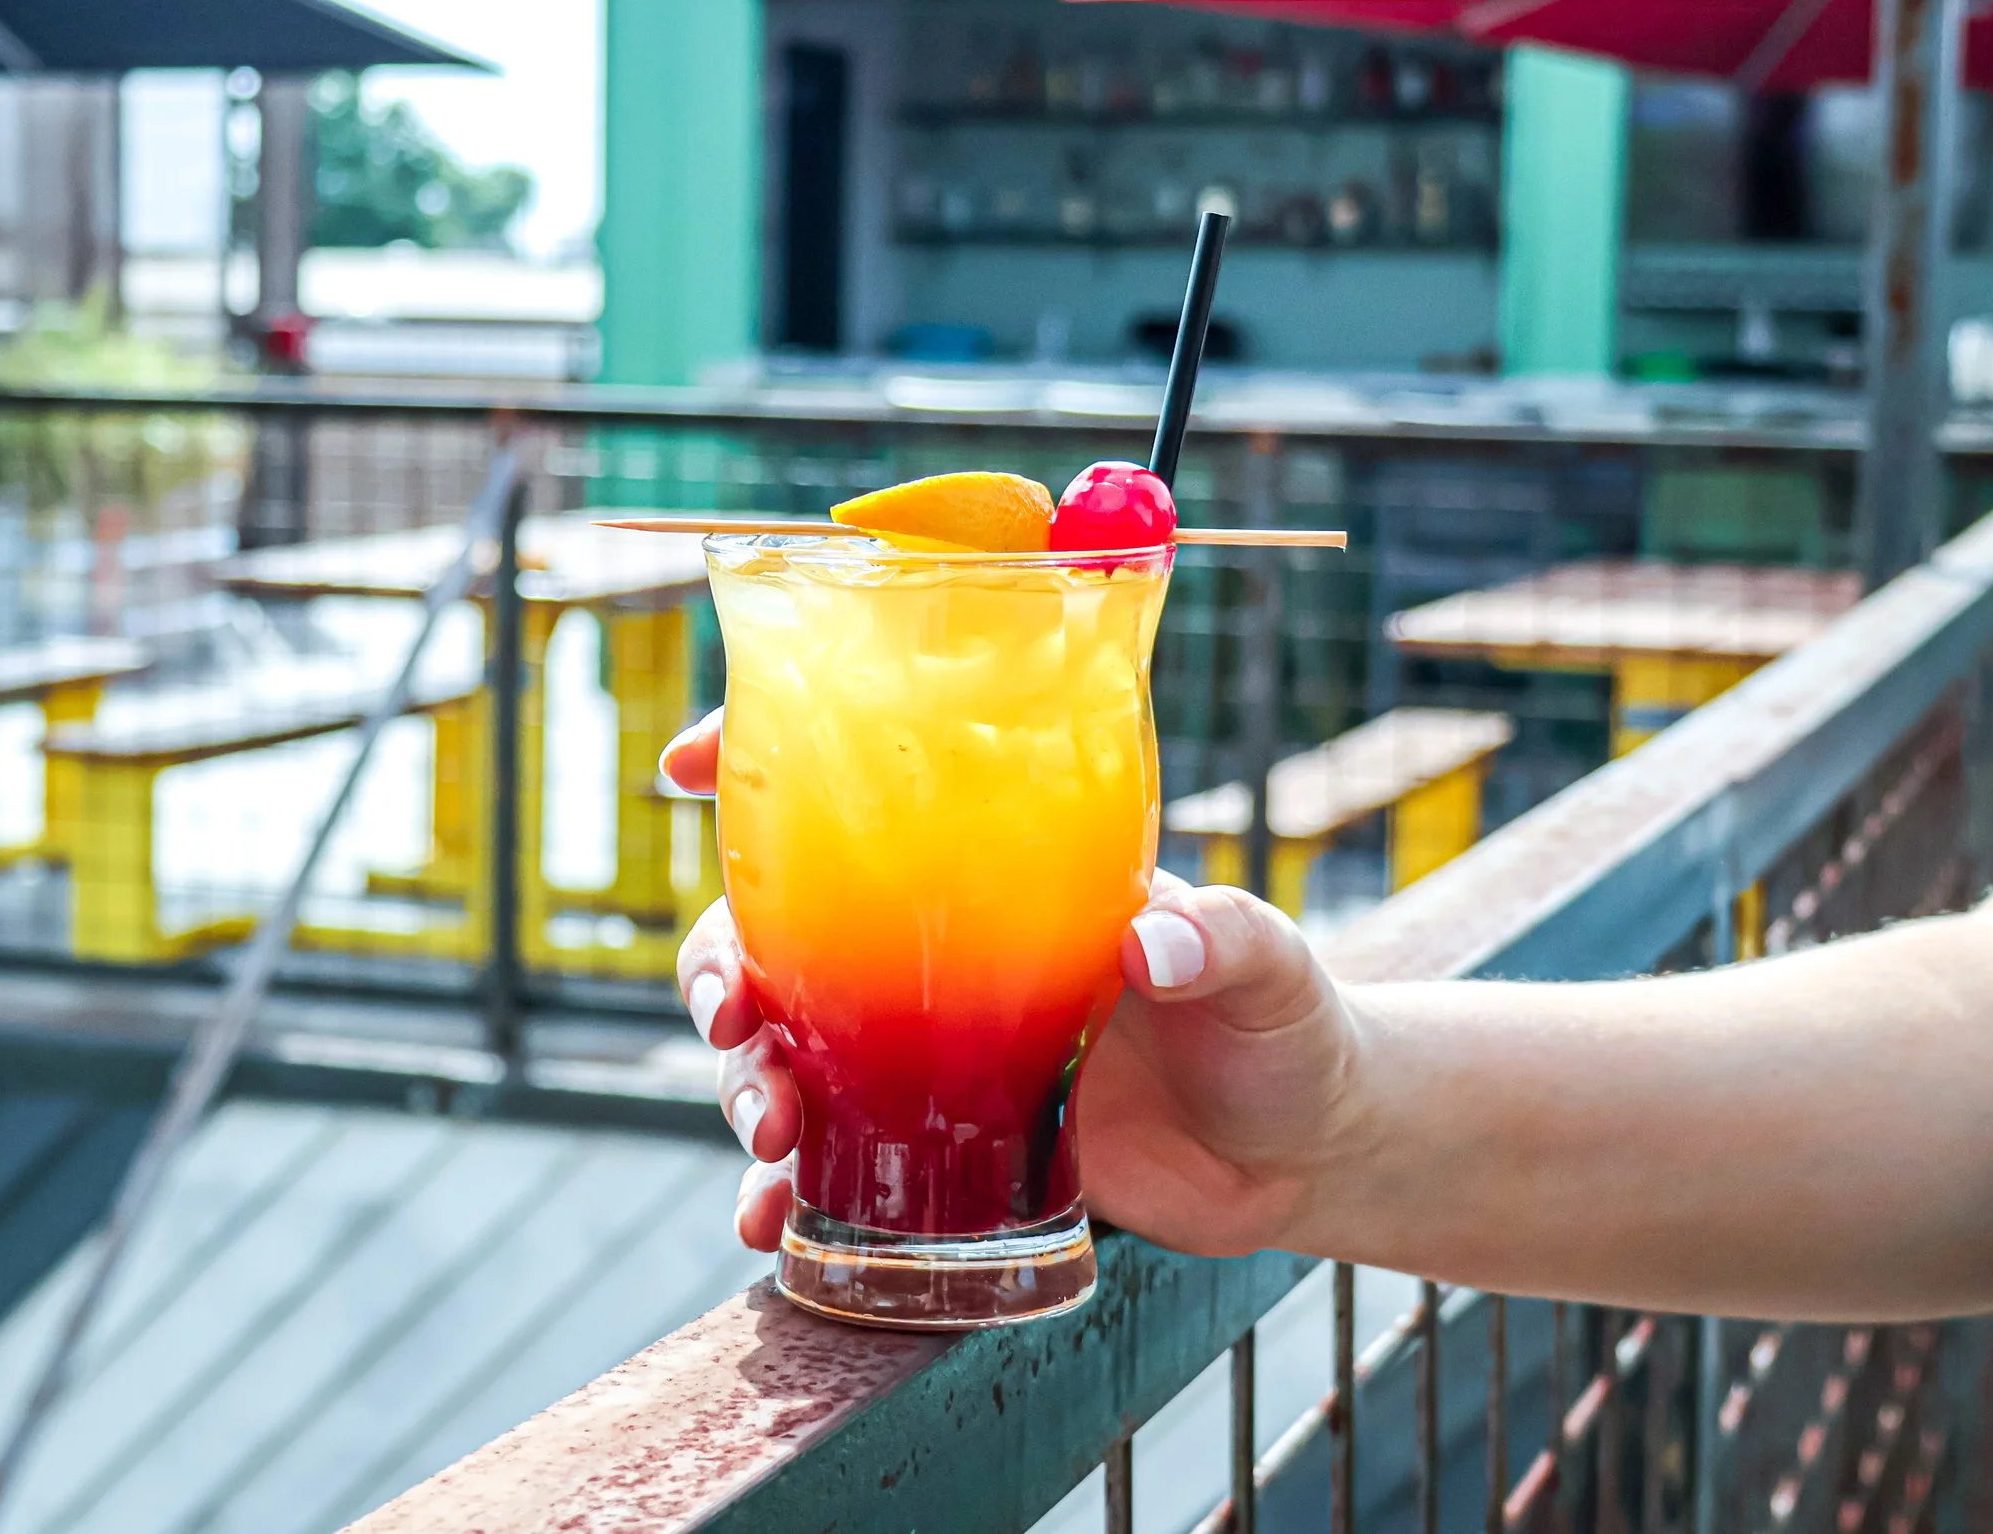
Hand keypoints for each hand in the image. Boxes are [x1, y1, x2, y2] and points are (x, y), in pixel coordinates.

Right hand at [663, 711, 1353, 1259]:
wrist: (1306, 1159)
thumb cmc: (1290, 1030)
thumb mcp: (1271, 970)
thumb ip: (1227, 941)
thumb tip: (1158, 938)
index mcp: (1011, 877)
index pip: (876, 793)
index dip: (768, 763)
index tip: (686, 767)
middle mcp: (953, 954)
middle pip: (787, 935)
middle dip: (724, 967)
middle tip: (733, 1021)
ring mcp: (939, 1053)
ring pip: (792, 1048)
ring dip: (744, 1084)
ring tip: (764, 1141)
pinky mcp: (949, 1151)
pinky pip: (837, 1163)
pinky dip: (786, 1196)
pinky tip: (767, 1229)